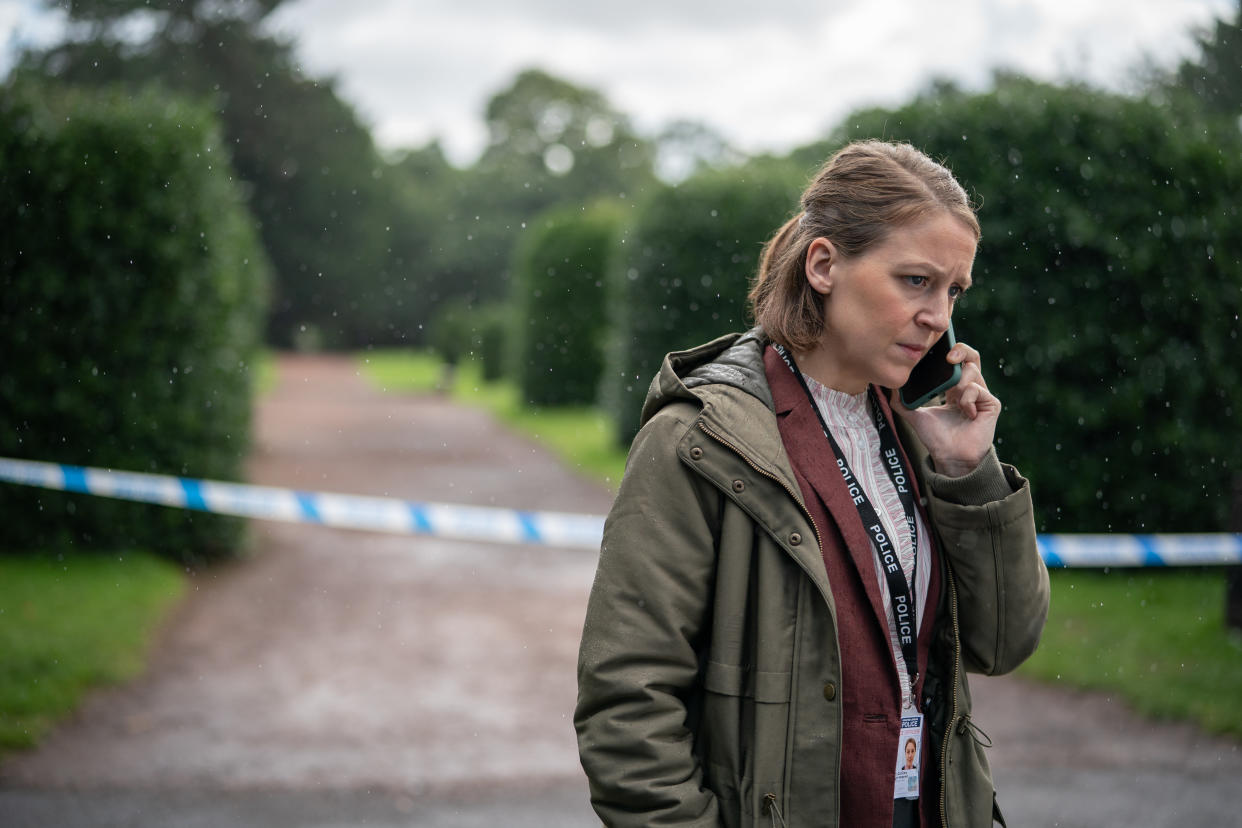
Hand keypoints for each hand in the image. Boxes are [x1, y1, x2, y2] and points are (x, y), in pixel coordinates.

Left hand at [890, 342, 999, 476]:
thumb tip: (888, 386)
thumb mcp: (915, 415)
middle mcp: (970, 388)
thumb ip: (902, 400)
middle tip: (948, 356)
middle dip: (961, 350)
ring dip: (959, 381)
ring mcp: (981, 395)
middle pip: (971, 356)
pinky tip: (965, 412)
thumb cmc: (936, 438)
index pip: (956, 360)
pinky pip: (977, 389)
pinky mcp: (991, 404)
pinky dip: (967, 397)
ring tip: (952, 397)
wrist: (949, 457)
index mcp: (954, 388)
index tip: (935, 347)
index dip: (948, 350)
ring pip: (973, 370)